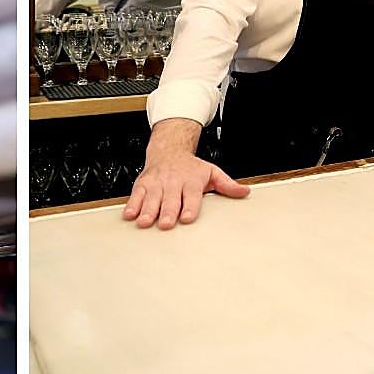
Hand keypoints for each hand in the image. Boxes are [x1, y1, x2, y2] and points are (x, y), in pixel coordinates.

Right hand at [122, 119, 249, 229]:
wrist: (169, 150)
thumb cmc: (190, 167)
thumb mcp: (211, 172)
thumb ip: (227, 185)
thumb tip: (244, 192)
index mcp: (190, 180)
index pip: (191, 195)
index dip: (189, 207)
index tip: (187, 217)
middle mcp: (172, 182)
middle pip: (170, 199)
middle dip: (167, 211)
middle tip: (166, 223)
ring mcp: (156, 183)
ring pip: (151, 198)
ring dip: (147, 210)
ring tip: (146, 222)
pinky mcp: (143, 184)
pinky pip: (136, 195)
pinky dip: (132, 205)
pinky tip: (129, 215)